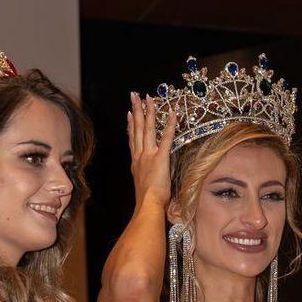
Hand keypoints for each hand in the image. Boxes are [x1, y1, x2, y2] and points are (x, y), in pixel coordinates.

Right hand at [127, 92, 176, 208]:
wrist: (148, 205)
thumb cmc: (147, 203)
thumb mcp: (144, 188)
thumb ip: (146, 180)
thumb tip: (149, 182)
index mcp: (136, 163)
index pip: (132, 140)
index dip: (130, 125)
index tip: (128, 113)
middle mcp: (140, 156)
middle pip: (136, 128)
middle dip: (136, 110)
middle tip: (134, 96)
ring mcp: (149, 155)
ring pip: (147, 128)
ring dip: (148, 111)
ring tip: (148, 97)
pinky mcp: (161, 157)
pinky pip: (166, 137)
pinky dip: (170, 124)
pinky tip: (173, 112)